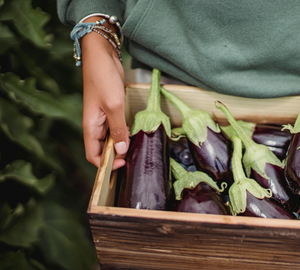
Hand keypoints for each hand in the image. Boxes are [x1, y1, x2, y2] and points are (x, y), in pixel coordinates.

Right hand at [81, 17, 128, 169]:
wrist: (102, 55)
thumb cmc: (103, 78)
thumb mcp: (114, 105)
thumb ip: (117, 129)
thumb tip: (120, 151)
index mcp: (90, 126)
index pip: (93, 155)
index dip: (105, 164)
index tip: (122, 165)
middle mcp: (95, 124)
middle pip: (102, 149)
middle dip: (115, 156)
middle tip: (133, 159)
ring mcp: (103, 117)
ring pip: (110, 138)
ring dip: (121, 144)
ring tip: (136, 149)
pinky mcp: (111, 109)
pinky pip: (116, 127)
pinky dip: (124, 132)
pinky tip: (135, 134)